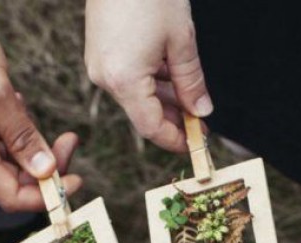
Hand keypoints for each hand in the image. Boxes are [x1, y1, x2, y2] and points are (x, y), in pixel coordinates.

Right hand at [0, 1, 81, 211]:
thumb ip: (22, 135)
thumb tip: (46, 171)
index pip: (12, 196)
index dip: (46, 195)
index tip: (75, 179)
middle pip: (14, 181)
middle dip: (46, 166)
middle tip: (70, 140)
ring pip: (8, 162)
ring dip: (30, 145)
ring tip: (24, 106)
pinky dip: (14, 131)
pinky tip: (13, 104)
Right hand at [85, 0, 212, 151]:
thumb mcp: (181, 41)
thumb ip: (191, 82)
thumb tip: (202, 111)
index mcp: (124, 81)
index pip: (151, 128)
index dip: (175, 139)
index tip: (196, 143)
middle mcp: (105, 77)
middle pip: (143, 114)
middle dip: (173, 119)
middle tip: (201, 121)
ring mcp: (98, 64)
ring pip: (136, 96)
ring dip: (163, 100)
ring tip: (190, 97)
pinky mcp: (98, 51)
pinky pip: (127, 79)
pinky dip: (150, 82)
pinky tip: (170, 76)